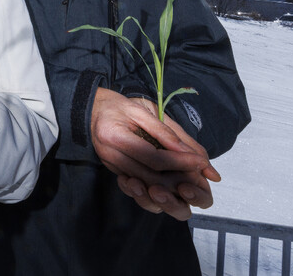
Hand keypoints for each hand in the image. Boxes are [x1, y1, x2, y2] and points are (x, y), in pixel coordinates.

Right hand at [90, 88, 217, 219]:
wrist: (89, 110)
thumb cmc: (117, 105)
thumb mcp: (143, 110)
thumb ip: (167, 132)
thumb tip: (193, 153)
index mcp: (116, 137)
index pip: (154, 158)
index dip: (181, 161)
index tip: (202, 162)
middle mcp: (110, 156)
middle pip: (151, 176)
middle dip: (180, 179)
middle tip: (202, 177)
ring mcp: (111, 165)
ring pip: (146, 183)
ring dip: (171, 186)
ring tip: (191, 183)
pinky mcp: (114, 170)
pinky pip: (139, 182)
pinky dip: (158, 184)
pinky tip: (173, 183)